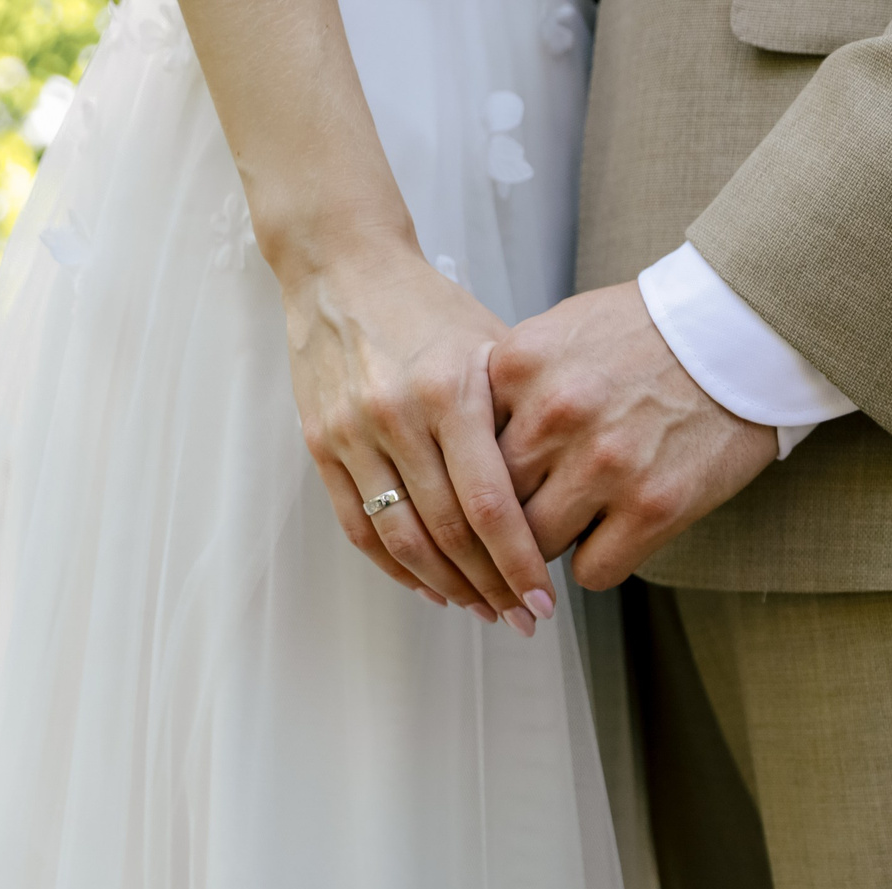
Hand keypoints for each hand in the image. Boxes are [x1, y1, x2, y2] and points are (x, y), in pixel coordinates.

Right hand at [279, 240, 557, 631]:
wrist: (342, 268)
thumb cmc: (432, 310)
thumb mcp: (493, 345)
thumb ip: (524, 415)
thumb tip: (571, 491)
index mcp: (450, 393)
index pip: (490, 503)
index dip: (519, 562)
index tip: (544, 599)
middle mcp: (397, 416)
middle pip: (447, 532)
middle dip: (490, 586)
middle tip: (522, 618)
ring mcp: (352, 433)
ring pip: (401, 538)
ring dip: (446, 586)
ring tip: (482, 609)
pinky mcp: (321, 443)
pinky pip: (358, 526)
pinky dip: (395, 567)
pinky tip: (431, 586)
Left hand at [488, 282, 777, 591]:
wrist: (738, 333)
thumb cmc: (648, 333)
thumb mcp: (558, 332)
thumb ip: (509, 385)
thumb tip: (468, 444)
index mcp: (520, 367)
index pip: (462, 450)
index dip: (471, 477)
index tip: (482, 494)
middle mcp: (556, 416)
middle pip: (491, 504)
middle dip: (503, 525)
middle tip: (520, 528)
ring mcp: (605, 465)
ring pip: (536, 547)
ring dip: (548, 549)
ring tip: (570, 529)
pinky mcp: (654, 507)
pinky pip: (593, 572)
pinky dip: (597, 563)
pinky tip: (612, 536)